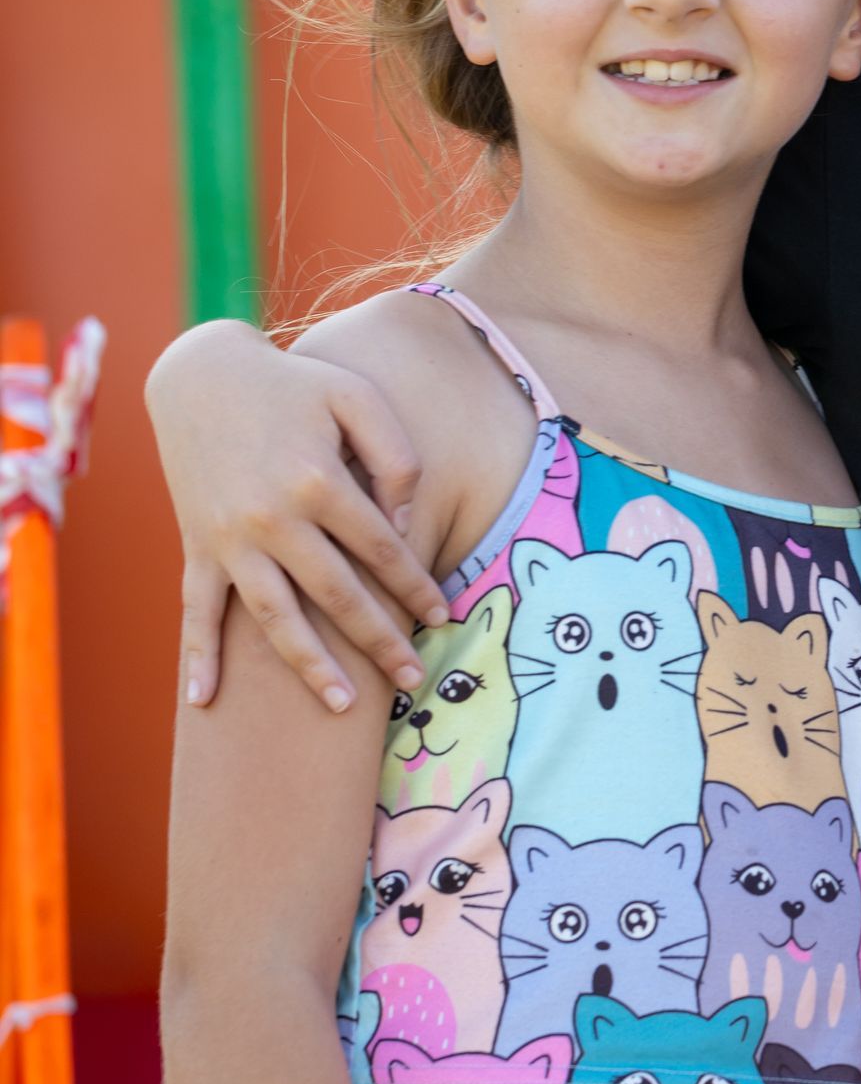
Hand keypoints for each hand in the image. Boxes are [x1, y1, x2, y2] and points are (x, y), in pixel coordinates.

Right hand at [146, 321, 445, 710]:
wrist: (201, 374)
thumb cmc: (292, 386)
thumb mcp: (355, 395)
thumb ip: (395, 454)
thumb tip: (403, 524)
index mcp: (319, 480)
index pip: (382, 550)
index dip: (416, 586)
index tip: (441, 617)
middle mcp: (273, 517)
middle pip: (338, 595)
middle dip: (380, 642)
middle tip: (412, 683)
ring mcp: (231, 537)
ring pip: (276, 617)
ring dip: (309, 665)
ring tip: (342, 708)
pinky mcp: (197, 545)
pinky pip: (197, 609)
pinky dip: (199, 655)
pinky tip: (203, 700)